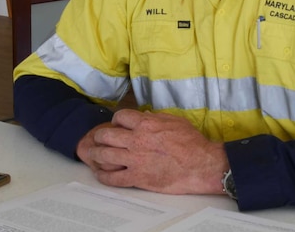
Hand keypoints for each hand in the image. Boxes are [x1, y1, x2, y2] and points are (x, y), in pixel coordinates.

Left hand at [79, 109, 227, 194]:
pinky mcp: (137, 178)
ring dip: (96, 154)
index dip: (116, 120)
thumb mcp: (175, 121)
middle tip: (99, 139)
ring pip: (104, 155)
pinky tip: (101, 174)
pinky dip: (103, 176)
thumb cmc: (191, 143)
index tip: (116, 125)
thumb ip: (156, 117)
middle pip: (106, 135)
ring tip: (94, 154)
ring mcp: (135, 160)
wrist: (200, 165)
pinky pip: (113, 178)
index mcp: (146, 124)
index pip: (120, 117)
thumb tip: (144, 115)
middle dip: (100, 136)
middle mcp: (136, 141)